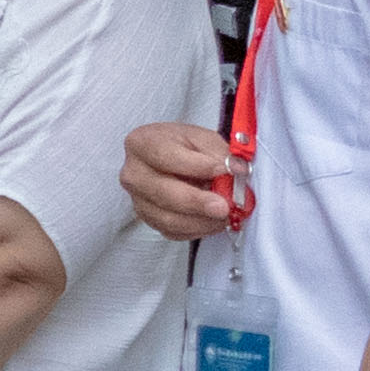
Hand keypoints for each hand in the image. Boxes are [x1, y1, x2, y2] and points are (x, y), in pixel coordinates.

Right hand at [125, 119, 245, 243]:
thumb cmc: (184, 146)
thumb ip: (219, 152)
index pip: (167, 157)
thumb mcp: (202, 138)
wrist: (172, 157)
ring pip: (168, 218)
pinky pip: (172, 232)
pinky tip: (213, 221)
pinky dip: (197, 230)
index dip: (197, 166)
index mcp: (141, 143)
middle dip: (198, 202)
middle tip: (223, 206)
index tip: (224, 170)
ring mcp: (138, 199)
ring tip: (225, 215)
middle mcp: (133, 173)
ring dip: (201, 221)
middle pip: (164, 193)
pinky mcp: (147, 219)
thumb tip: (236, 169)